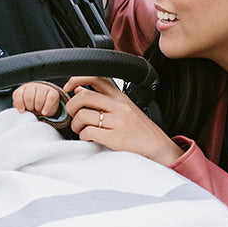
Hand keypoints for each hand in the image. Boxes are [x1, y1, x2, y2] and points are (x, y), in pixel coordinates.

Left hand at [13, 81, 63, 119]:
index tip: (22, 111)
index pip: (19, 94)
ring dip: (38, 108)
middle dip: (30, 107)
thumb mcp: (24, 105)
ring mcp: (44, 88)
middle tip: (32, 110)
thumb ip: (19, 106)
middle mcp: (33, 86)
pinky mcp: (53, 92)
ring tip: (39, 110)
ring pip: (39, 100)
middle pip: (29, 97)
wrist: (47, 104)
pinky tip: (44, 112)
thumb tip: (21, 111)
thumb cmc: (33, 105)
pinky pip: (50, 100)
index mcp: (24, 88)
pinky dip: (46, 108)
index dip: (19, 104)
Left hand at [64, 76, 183, 164]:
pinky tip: (88, 138)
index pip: (96, 78)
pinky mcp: (116, 138)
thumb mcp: (125, 109)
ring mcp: (118, 122)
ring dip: (75, 125)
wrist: (159, 148)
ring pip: (83, 116)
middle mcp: (119, 107)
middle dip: (71, 107)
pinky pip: (89, 133)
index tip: (68, 87)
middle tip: (72, 115)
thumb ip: (104, 99)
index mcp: (121, 97)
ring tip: (80, 130)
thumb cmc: (141, 131)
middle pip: (84, 97)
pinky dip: (83, 136)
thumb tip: (79, 89)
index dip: (77, 79)